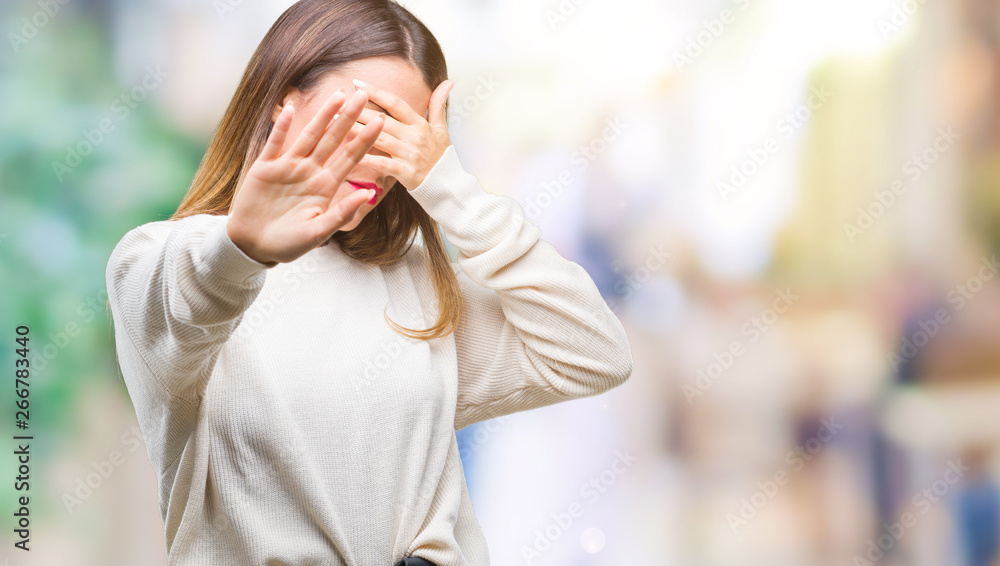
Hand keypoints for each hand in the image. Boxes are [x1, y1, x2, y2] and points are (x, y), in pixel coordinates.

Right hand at [227, 88, 384, 265]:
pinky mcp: (265, 168)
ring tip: (338, 95)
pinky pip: (275, 144)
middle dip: (349, 118)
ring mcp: (288, 167)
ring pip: (308, 136)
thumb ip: (342, 213)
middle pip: (333, 139)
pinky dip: (282, 127)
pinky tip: (291, 109)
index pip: (351, 158)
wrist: (254, 246)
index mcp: (326, 187)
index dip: (366, 140)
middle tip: (364, 95)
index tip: (382, 121)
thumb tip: (369, 194)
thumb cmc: (289, 243)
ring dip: (323, 116)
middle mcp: (310, 172)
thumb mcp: (318, 232)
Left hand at [349, 79, 455, 190]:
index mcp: (420, 124)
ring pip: (378, 139)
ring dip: (356, 130)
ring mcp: (408, 155)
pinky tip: (348, 153)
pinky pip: (381, 163)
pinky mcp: (404, 172)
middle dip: (358, 110)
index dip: (376, 92)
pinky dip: (365, 159)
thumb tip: (449, 81)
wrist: (448, 184)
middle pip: (382, 120)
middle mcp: (413, 137)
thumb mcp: (442, 128)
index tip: (358, 83)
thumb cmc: (441, 156)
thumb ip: (439, 104)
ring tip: (337, 122)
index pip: (395, 104)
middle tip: (338, 102)